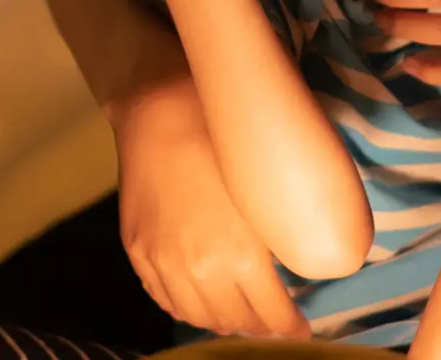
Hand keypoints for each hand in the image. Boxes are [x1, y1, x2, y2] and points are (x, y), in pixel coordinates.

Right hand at [113, 85, 309, 338]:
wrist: (161, 111)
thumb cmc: (225, 137)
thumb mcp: (265, 189)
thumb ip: (278, 234)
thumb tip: (299, 258)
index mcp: (239, 255)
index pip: (271, 314)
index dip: (290, 326)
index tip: (302, 329)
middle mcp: (199, 270)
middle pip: (235, 320)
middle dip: (260, 326)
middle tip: (275, 322)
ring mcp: (163, 264)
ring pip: (198, 317)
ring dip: (224, 320)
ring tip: (242, 315)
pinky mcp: (139, 253)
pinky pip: (165, 300)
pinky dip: (187, 308)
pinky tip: (202, 302)